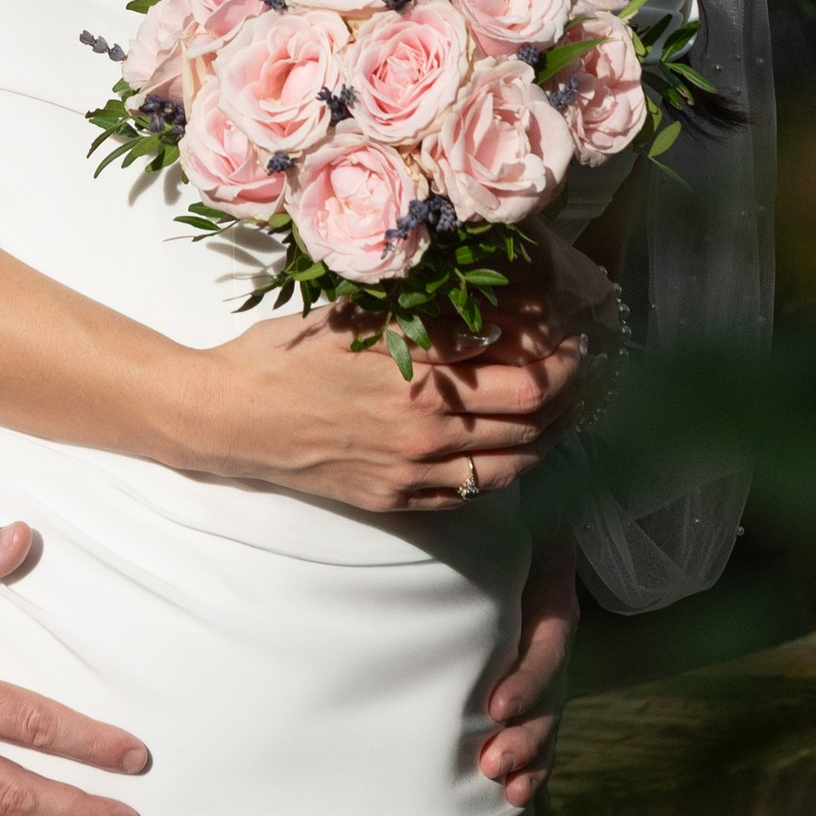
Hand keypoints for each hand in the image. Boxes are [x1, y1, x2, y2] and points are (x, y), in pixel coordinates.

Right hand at [178, 301, 588, 516]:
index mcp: (419, 377)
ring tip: (561, 410)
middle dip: (570, 393)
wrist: (232, 417)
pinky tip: (513, 449)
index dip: (566, 358)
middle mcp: (427, 430)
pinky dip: (507, 470)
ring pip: (515, 464)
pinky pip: (475, 493)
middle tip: (583, 370)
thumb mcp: (355, 317)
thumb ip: (424, 319)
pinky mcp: (399, 499)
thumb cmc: (285, 353)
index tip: (578, 338)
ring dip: (550, 436)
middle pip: (532, 420)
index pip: (527, 374)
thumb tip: (492, 316)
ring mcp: (414, 471)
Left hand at [477, 532, 579, 805]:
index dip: (528, 677)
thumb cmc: (495, 514)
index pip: (550, 639)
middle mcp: (556, 628)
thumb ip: (486, 523)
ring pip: (552, 714)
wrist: (515, 514)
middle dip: (527, 732)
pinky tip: (520, 794)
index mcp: (552, 587)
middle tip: (492, 763)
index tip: (495, 708)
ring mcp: (548, 656)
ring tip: (507, 787)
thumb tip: (442, 513)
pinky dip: (537, 762)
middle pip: (554, 688)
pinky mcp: (535, 679)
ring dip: (533, 755)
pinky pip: (545, 725)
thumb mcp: (503, 511)